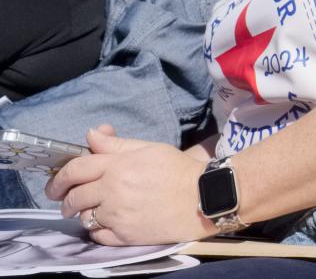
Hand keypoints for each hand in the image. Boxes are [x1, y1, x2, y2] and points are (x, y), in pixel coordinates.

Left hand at [46, 126, 211, 245]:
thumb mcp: (150, 149)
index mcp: (118, 166)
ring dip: (83, 213)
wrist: (204, 197)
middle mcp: (113, 191)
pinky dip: (97, 230)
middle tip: (68, 201)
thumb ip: (117, 144)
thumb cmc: (179, 170)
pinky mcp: (125, 236)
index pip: (75, 169)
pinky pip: (97, 236)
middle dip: (65, 199)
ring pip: (83, 217)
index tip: (57, 184)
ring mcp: (117, 216)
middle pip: (74, 196)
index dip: (60, 177)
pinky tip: (106, 224)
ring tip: (92, 210)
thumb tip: (92, 134)